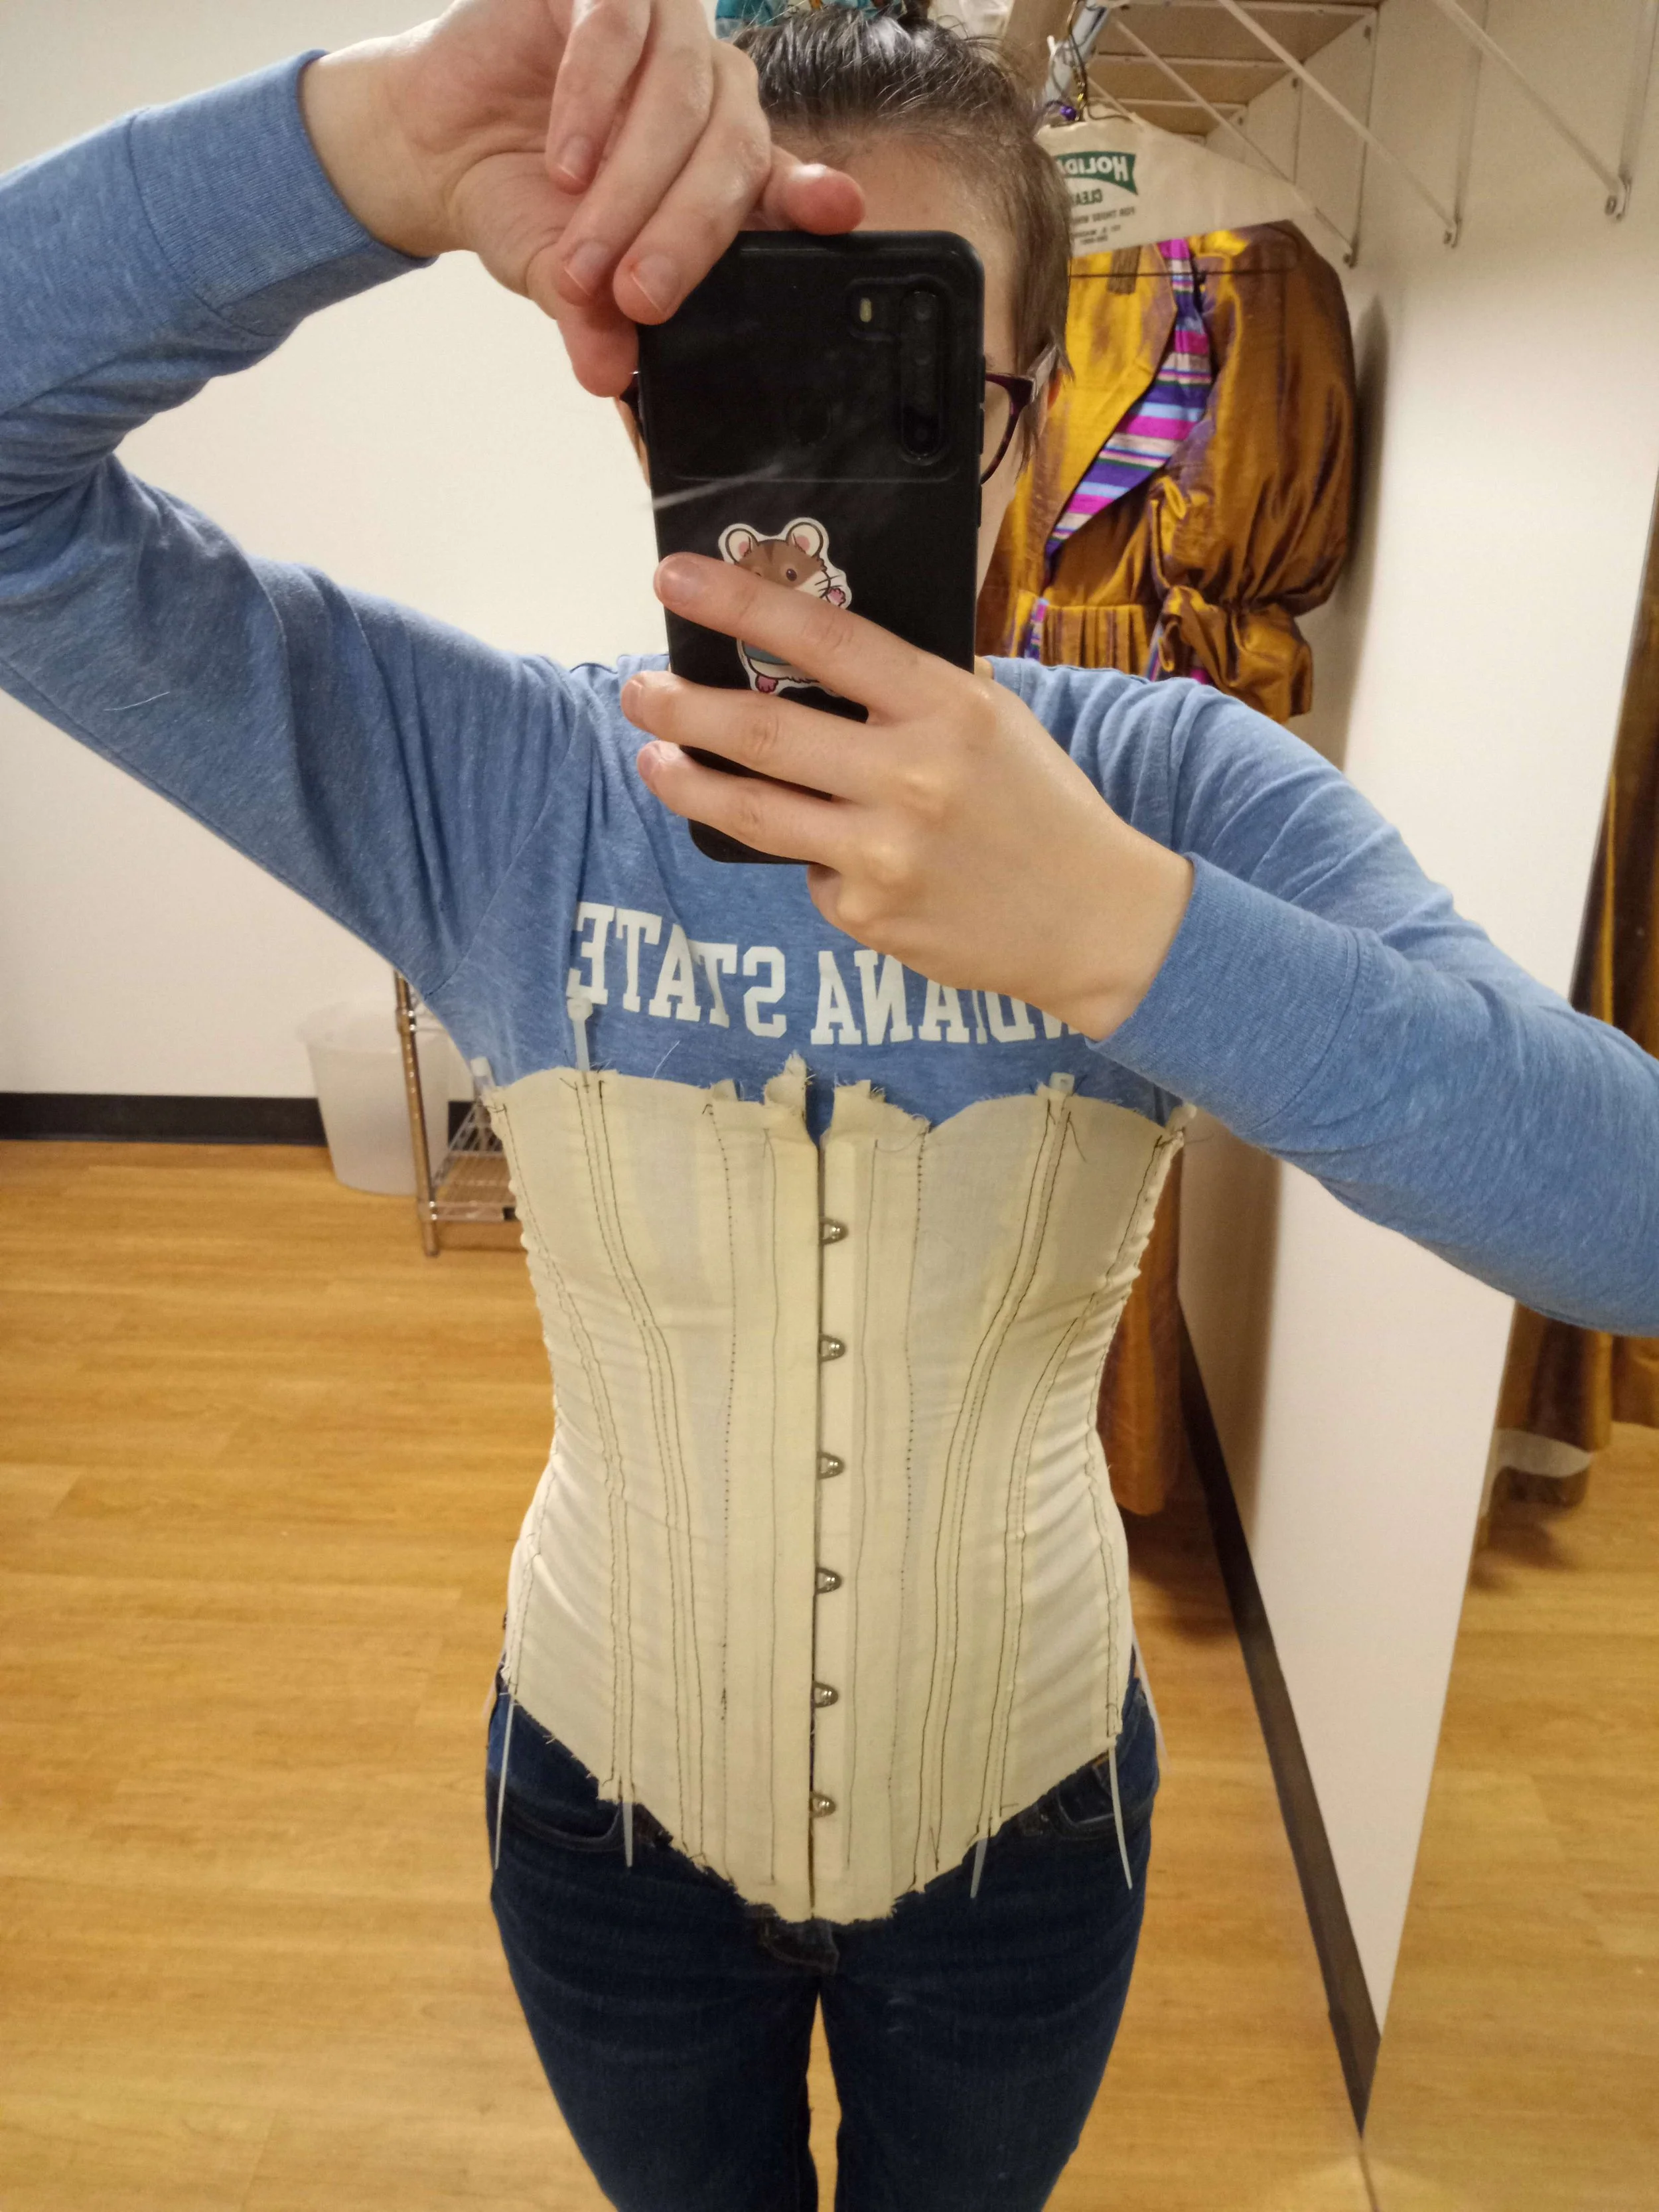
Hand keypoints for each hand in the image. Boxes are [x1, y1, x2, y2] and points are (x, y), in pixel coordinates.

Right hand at [300, 0, 861, 393]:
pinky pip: (616, 32)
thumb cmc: (520, 202)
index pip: (783, 179)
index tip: (836, 212)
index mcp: (722, 159)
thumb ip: (596, 321)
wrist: (434, 145)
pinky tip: (565, 159)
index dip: (811, 194)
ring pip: (681, 97)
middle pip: (732, 151)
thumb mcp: (563, 279)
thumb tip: (606, 377)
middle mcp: (708, 90)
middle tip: (638, 297)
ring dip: (631, 187)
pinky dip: (592, 101)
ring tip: (580, 252)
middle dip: (685, 234)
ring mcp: (662, 31)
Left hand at [623, 559, 1194, 1038]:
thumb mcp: (996, 720)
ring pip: (753, 812)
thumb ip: (915, 687)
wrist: (1096, 920)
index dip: (739, 604)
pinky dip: (808, 858)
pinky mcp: (870, 915)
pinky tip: (836, 854)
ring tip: (656, 759)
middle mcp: (912, 776)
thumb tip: (817, 646)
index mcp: (946, 707)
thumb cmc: (1040, 805)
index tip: (673, 578)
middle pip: (762, 730)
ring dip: (688, 782)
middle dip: (681, 706)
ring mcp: (885, 853)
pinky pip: (808, 875)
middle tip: (638, 690)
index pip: (824, 637)